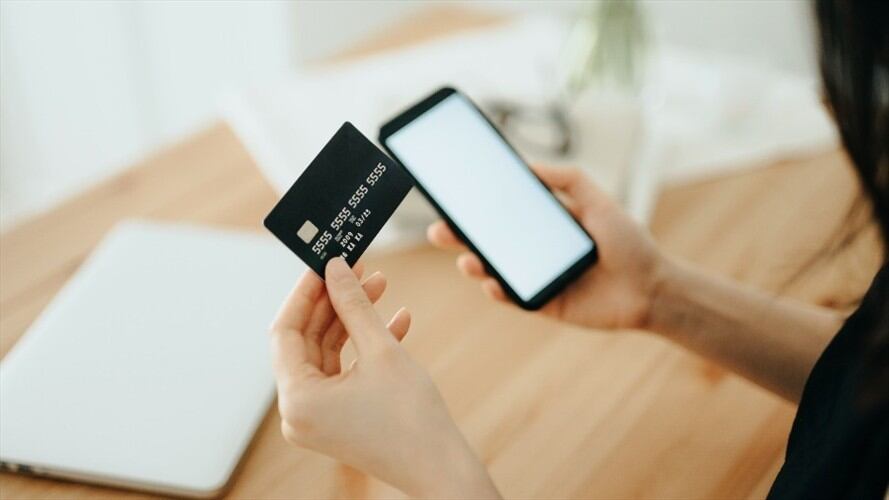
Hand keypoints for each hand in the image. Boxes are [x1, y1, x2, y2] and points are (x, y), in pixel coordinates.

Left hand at [270, 257, 499, 498]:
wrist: (441, 468)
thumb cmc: (412, 420)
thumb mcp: (381, 350)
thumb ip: (354, 305)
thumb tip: (336, 269)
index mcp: (297, 399)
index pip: (286, 330)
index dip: (305, 292)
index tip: (324, 264)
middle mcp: (298, 412)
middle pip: (307, 340)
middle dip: (335, 302)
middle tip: (356, 270)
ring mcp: (318, 418)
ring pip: (328, 352)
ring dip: (353, 319)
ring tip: (380, 286)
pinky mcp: (338, 418)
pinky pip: (344, 371)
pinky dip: (365, 346)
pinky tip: (396, 321)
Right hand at [427, 165, 666, 330]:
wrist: (653, 289)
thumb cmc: (629, 243)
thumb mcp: (598, 200)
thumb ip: (566, 179)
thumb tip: (526, 164)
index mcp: (544, 225)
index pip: (502, 214)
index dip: (476, 208)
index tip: (452, 199)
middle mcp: (535, 251)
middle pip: (489, 243)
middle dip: (461, 237)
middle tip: (438, 230)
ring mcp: (537, 278)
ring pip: (495, 271)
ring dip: (475, 265)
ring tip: (466, 259)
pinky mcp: (544, 304)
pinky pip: (514, 298)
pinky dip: (499, 291)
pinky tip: (491, 283)